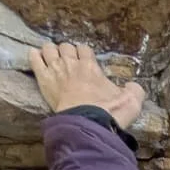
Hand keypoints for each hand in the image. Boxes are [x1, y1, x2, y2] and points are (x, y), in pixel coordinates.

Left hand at [28, 42, 144, 129]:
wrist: (90, 123)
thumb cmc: (110, 112)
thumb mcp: (132, 101)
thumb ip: (135, 90)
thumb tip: (134, 87)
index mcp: (91, 66)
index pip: (84, 48)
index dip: (84, 53)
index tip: (85, 61)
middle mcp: (72, 63)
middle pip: (65, 46)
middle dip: (67, 52)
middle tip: (69, 63)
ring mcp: (56, 69)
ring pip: (49, 48)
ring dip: (51, 52)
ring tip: (53, 60)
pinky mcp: (44, 79)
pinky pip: (34, 59)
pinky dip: (35, 57)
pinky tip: (38, 60)